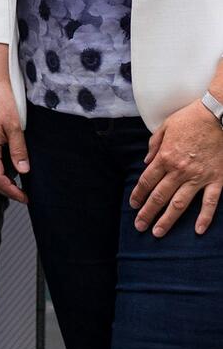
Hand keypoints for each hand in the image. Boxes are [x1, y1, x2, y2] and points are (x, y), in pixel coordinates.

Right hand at [0, 77, 28, 203]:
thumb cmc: (3, 102)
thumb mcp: (15, 126)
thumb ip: (18, 150)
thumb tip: (23, 171)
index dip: (10, 190)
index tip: (24, 197)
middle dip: (5, 190)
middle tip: (23, 196)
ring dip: (1, 182)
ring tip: (18, 187)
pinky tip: (10, 171)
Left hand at [130, 100, 222, 235]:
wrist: (216, 116)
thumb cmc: (189, 119)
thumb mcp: (164, 127)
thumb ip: (154, 145)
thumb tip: (146, 163)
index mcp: (165, 157)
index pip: (147, 181)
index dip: (138, 195)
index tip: (133, 205)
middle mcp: (179, 170)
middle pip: (160, 196)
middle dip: (148, 212)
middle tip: (140, 226)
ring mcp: (198, 177)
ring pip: (180, 203)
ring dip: (168, 219)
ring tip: (158, 232)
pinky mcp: (216, 180)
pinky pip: (210, 203)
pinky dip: (205, 218)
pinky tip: (198, 230)